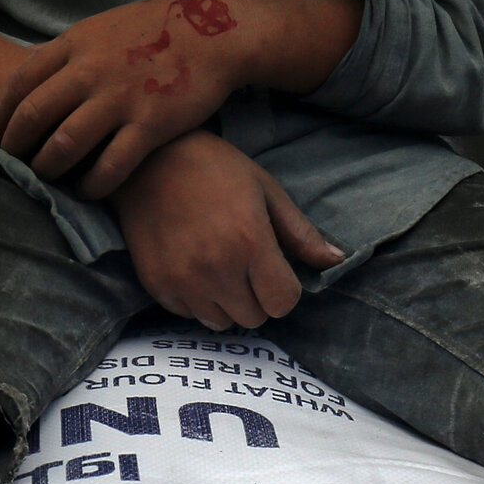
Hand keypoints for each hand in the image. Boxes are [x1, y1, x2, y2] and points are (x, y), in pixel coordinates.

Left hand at [0, 0, 357, 200]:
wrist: (215, 31)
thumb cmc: (155, 31)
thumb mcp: (102, 30)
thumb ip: (69, 55)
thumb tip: (35, 84)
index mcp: (75, 44)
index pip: (19, 83)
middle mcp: (91, 71)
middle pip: (33, 117)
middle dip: (15, 148)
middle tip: (11, 167)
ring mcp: (120, 99)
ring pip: (65, 145)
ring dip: (48, 169)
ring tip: (45, 179)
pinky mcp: (150, 125)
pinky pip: (110, 167)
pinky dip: (92, 185)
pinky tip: (87, 192)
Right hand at [112, 131, 344, 330]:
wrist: (147, 161)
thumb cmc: (213, 169)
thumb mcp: (265, 190)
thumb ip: (300, 232)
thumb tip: (336, 260)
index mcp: (250, 242)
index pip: (283, 303)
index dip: (284, 290)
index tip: (274, 271)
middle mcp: (217, 268)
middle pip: (254, 318)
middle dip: (257, 298)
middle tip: (245, 266)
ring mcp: (184, 280)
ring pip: (222, 322)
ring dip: (227, 303)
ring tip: (218, 268)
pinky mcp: (158, 285)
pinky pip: (189, 314)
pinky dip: (196, 300)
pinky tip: (193, 267)